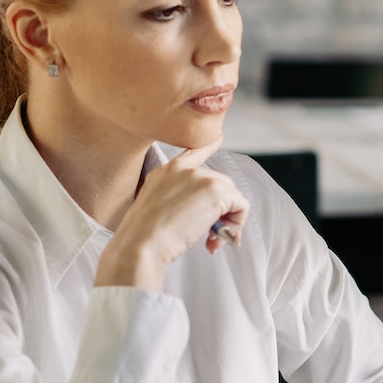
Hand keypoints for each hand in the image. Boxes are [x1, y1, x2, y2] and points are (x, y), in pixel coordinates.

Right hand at [96, 139, 249, 292]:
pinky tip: (218, 239)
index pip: (192, 153)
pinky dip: (237, 224)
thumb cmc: (144, 237)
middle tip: (210, 237)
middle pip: (220, 184)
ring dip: (229, 221)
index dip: (209, 147)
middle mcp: (185, 170)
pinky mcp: (217, 190)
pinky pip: (241, 206)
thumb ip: (181, 202)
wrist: (140, 245)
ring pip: (232, 196)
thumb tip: (208, 216)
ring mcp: (202, 177)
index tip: (219, 138)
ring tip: (212, 241)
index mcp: (165, 172)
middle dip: (221, 211)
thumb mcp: (157, 209)